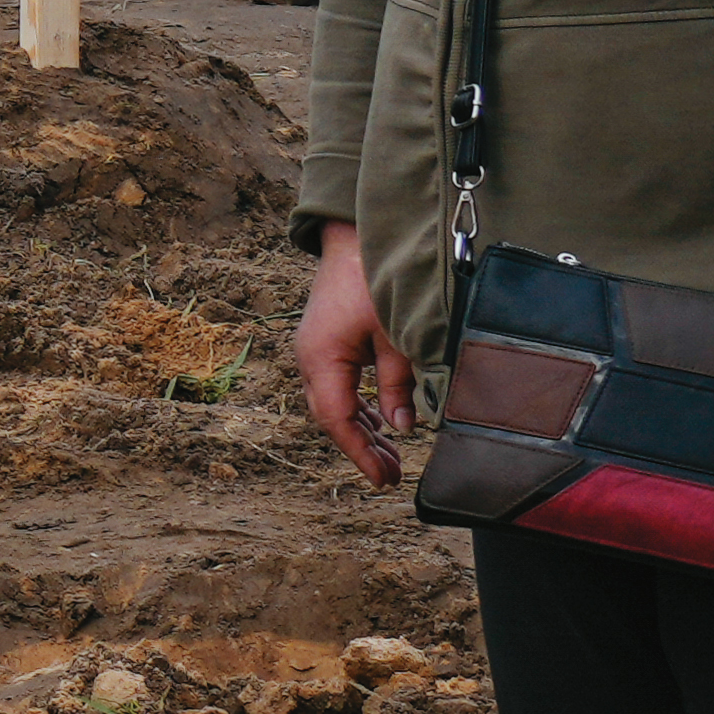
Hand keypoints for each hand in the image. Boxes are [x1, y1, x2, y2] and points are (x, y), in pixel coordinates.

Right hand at [293, 223, 401, 486]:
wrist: (354, 235)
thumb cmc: (375, 280)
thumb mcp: (395, 336)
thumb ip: (398, 384)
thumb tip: (404, 427)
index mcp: (321, 358)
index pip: (337, 419)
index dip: (360, 452)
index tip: (383, 478)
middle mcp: (309, 358)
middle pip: (332, 415)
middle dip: (363, 447)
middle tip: (393, 475)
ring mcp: (315, 350)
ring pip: (335, 402)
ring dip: (362, 429)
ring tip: (391, 456)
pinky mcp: (326, 341)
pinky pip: (339, 385)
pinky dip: (359, 407)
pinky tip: (381, 422)